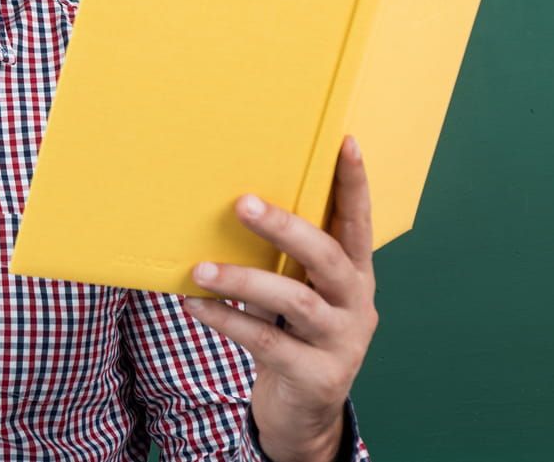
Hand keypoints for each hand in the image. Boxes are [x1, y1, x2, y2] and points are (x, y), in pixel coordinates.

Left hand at [183, 136, 377, 461]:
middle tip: (243, 203)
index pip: (358, 222)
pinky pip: (267, 342)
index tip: (346, 142)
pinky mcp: (318, 376)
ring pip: (296, 302)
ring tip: (201, 269)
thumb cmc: (292, 333)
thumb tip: (230, 207)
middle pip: (328, 257)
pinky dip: (227, 320)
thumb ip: (280, 260)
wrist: (303, 412)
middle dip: (286, 228)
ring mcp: (343, 342)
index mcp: (355, 274)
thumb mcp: (294, 292)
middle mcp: (357, 304)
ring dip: (244, 280)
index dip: (354, 185)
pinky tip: (195, 305)